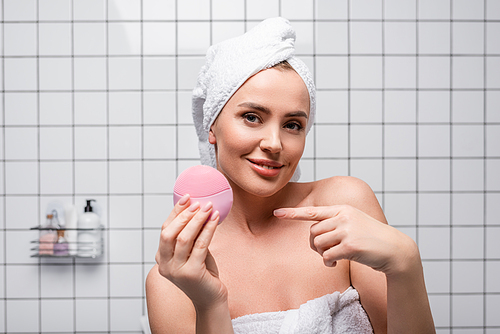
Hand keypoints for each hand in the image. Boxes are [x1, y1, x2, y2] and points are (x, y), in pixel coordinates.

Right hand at [155, 194, 227, 309]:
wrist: (211, 299)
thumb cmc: (203, 274)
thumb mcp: (192, 252)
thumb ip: (190, 236)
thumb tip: (198, 209)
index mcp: (161, 258)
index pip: (164, 230)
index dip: (175, 212)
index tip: (187, 197)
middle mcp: (165, 265)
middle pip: (169, 233)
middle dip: (184, 215)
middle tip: (199, 203)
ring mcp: (177, 270)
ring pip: (184, 238)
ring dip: (198, 220)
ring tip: (209, 208)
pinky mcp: (192, 273)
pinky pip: (200, 245)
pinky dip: (208, 229)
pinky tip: (216, 219)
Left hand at [274, 205, 417, 275]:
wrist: (395, 250)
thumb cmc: (372, 239)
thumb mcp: (354, 223)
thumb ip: (335, 224)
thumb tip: (314, 237)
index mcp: (342, 210)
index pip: (313, 212)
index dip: (293, 213)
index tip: (277, 213)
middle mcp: (343, 217)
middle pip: (313, 232)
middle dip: (314, 245)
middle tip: (324, 252)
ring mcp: (347, 230)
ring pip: (318, 243)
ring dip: (322, 254)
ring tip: (332, 257)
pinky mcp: (350, 245)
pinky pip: (327, 255)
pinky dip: (328, 262)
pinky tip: (335, 263)